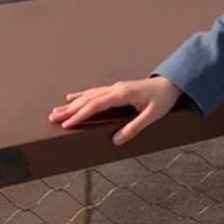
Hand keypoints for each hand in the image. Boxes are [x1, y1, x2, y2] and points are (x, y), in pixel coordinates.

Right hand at [49, 76, 181, 146]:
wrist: (171, 83)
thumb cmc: (163, 99)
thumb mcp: (152, 115)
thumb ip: (134, 127)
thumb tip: (115, 141)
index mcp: (123, 94)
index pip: (97, 105)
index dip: (81, 115)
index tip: (66, 124)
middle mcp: (116, 89)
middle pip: (89, 99)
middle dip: (70, 109)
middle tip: (52, 118)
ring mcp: (116, 87)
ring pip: (89, 95)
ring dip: (72, 103)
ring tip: (56, 110)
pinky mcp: (117, 89)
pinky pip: (96, 92)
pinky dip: (82, 95)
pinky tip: (72, 97)